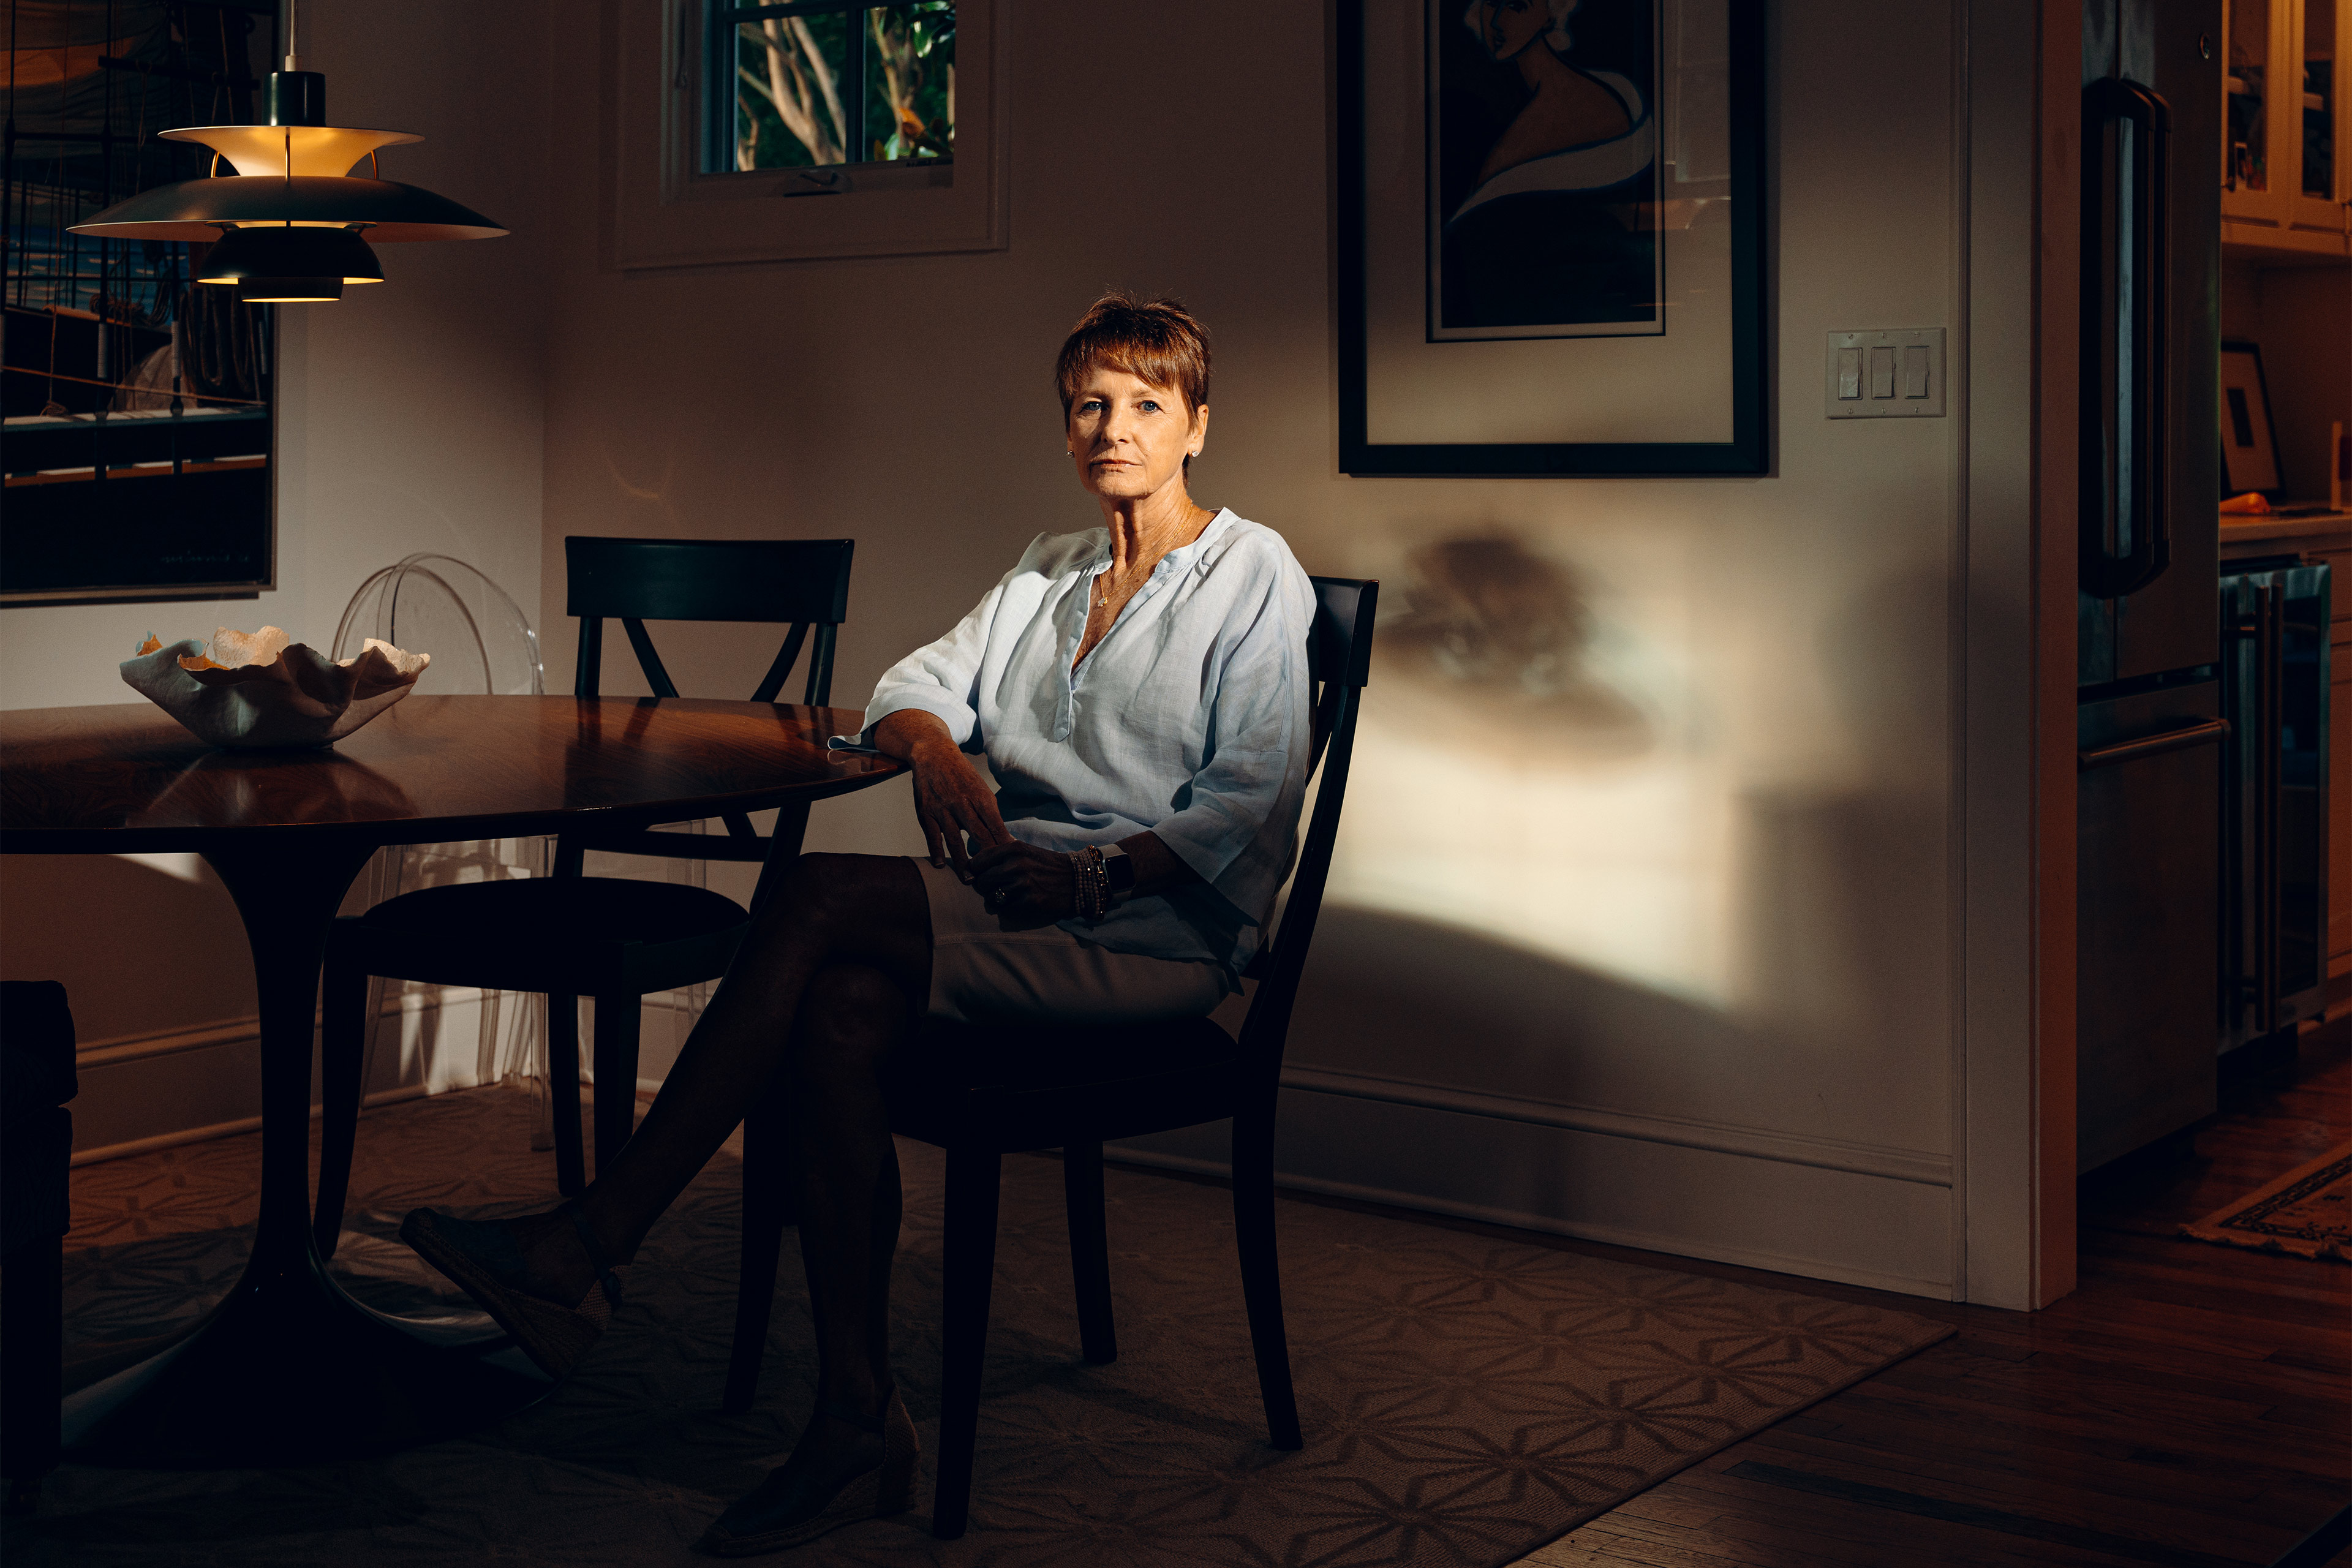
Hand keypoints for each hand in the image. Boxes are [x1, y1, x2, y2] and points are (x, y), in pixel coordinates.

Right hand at [908, 745, 1010, 879]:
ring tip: (969, 880)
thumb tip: (1004, 837)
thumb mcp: (981, 789)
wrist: (933, 754)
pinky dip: (935, 850)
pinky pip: (932, 834)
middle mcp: (962, 803)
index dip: (1003, 845)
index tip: (1010, 862)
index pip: (995, 826)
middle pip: (978, 834)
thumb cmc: (962, 776)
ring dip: (962, 861)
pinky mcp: (926, 811)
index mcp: (980, 798)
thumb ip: (990, 813)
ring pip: (954, 839)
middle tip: (993, 878)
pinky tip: (940, 865)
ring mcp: (943, 808)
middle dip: (987, 857)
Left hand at [969, 842, 1075, 927]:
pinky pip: (1004, 912)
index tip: (983, 876)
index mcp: (1013, 849)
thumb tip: (970, 869)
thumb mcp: (1024, 852)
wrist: (1077, 880)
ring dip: (995, 903)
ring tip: (1007, 899)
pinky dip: (1007, 912)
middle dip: (985, 889)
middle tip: (996, 890)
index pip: (977, 862)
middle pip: (981, 882)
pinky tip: (1018, 905)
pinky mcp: (1029, 903)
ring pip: (990, 900)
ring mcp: (1023, 885)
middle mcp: (1016, 865)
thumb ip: (999, 857)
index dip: (976, 871)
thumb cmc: (1046, 866)